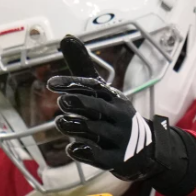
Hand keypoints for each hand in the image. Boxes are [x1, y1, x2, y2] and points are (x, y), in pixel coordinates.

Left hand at [47, 35, 195, 185]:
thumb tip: (66, 37)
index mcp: (113, 97)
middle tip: (61, 102)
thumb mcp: (100, 92)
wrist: (144, 149)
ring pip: (96, 131)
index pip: (93, 87)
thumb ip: (81, 69)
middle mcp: (117, 115)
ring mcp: (118, 137)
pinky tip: (71, 148)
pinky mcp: (116, 159)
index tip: (51, 84)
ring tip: (60, 122)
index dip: (73, 84)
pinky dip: (85, 152)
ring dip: (77, 126)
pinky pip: (99, 156)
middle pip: (98, 107)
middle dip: (81, 104)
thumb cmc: (112, 115)